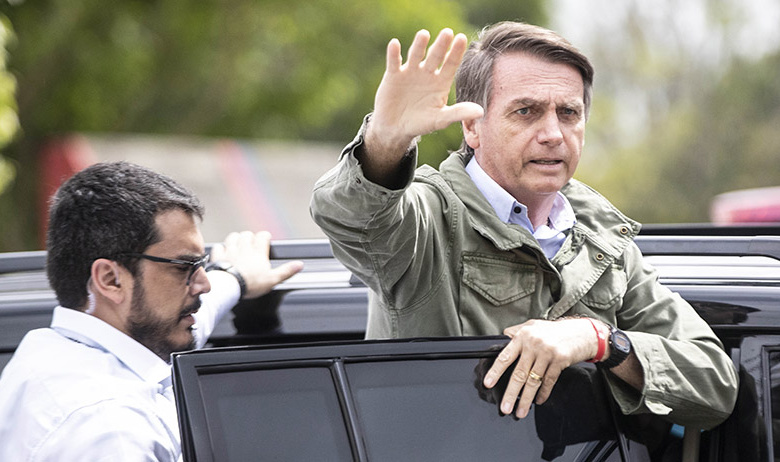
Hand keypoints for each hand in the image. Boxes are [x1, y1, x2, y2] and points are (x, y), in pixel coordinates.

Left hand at [210, 231, 302, 298]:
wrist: (229, 286)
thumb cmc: (250, 283)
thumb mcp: (273, 279)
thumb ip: (286, 271)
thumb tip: (299, 265)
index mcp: (258, 252)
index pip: (263, 236)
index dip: (265, 236)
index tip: (266, 239)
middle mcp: (244, 248)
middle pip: (247, 234)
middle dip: (249, 237)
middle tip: (251, 243)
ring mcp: (230, 251)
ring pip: (233, 237)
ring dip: (236, 239)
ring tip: (238, 244)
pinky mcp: (219, 257)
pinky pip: (218, 247)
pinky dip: (221, 248)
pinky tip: (223, 252)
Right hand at [362, 28, 483, 175]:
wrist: (396, 128)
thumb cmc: (421, 123)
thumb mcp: (441, 119)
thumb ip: (459, 113)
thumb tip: (481, 112)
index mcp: (441, 81)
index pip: (451, 64)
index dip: (456, 52)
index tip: (462, 39)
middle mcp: (427, 73)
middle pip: (435, 56)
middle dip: (441, 45)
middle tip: (448, 33)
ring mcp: (410, 72)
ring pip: (416, 55)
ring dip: (419, 45)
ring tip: (424, 35)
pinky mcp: (393, 75)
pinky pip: (394, 62)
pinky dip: (394, 54)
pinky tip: (395, 44)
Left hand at [481, 318, 598, 418]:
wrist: (583, 332)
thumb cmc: (556, 330)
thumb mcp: (533, 325)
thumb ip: (517, 331)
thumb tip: (503, 337)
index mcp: (523, 336)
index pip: (505, 356)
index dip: (495, 371)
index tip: (488, 383)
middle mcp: (534, 344)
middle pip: (519, 373)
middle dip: (511, 393)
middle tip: (505, 407)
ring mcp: (547, 353)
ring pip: (533, 381)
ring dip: (526, 399)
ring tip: (520, 411)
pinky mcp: (560, 361)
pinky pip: (548, 381)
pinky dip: (543, 393)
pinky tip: (538, 401)